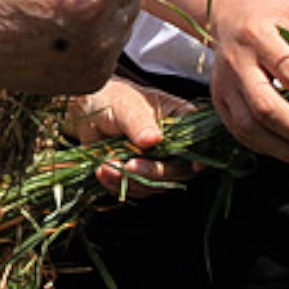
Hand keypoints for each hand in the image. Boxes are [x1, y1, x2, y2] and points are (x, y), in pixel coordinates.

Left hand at [63, 77, 200, 198]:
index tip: (195, 167)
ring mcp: (158, 161)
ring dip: (131, 181)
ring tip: (105, 166)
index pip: (199, 139)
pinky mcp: (141, 175)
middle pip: (179, 169)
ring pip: (157, 184)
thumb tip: (154, 139)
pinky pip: (137, 189)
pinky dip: (118, 185)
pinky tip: (102, 171)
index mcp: (180, 119)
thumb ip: (139, 123)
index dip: (200, 155)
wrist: (87, 111)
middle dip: (154, 173)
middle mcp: (174, 143)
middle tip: (129, 166)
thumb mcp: (126, 106)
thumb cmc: (112, 98)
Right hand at [206, 0, 288, 169]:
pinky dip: (269, 148)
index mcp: (258, 35)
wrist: (229, 10)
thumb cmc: (271, 14)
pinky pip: (242, 133)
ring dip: (285, 148)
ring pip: (250, 127)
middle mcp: (236, 62)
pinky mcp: (220, 101)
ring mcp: (223, 85)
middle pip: (265, 106)